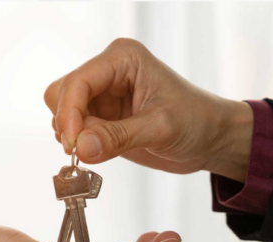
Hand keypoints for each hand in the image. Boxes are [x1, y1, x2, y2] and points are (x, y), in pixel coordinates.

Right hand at [44, 38, 253, 181]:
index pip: (78, 81)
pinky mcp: (103, 117)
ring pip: (63, 113)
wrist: (211, 139)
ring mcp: (103, 95)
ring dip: (74, 137)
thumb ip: (118, 137)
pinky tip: (100, 153)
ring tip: (100, 151)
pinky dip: (80, 145)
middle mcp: (108, 72)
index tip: (73, 144)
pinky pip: (76, 130)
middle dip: (68, 125)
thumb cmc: (196, 122)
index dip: (69, 113)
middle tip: (84, 151)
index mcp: (123, 59)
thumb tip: (80, 148)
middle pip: (62, 94)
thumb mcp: (160, 128)